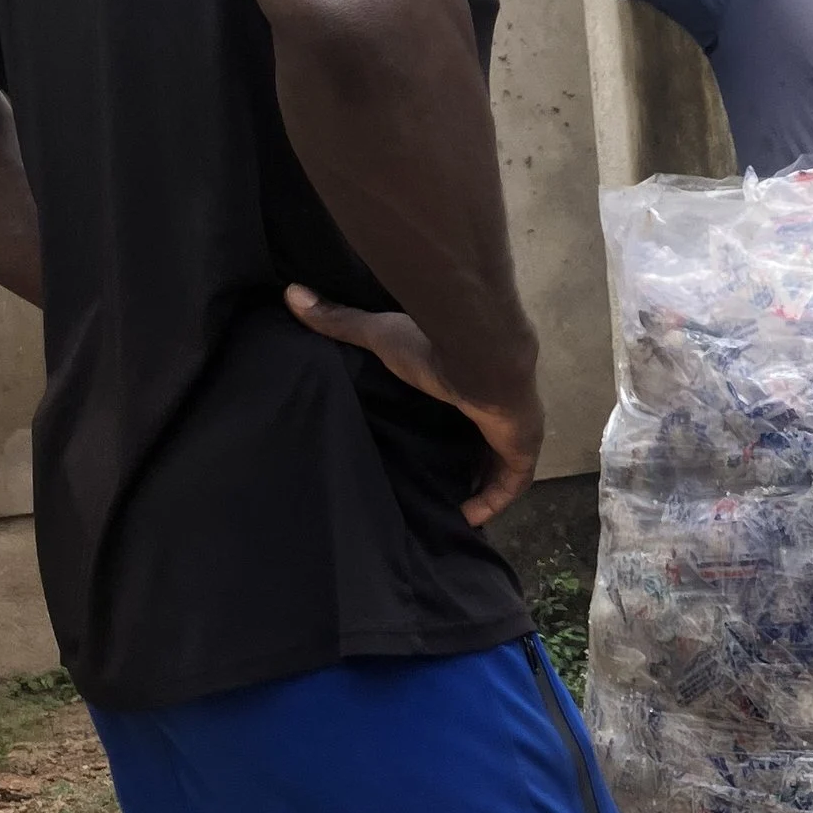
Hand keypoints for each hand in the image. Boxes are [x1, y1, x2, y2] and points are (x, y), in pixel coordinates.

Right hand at [285, 287, 544, 528]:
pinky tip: (467, 520)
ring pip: (496, 466)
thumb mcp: (378, 335)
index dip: (443, 430)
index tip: (420, 449)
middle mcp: (493, 405)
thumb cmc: (432, 345)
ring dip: (476, 487)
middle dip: (461, 464)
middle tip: (431, 489)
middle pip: (478, 442)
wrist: (479, 353)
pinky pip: (509, 485)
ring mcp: (512, 427)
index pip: (457, 411)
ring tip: (445, 510)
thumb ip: (340, 321)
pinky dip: (491, 503)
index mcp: (467, 380)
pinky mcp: (521, 448)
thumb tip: (291, 293)